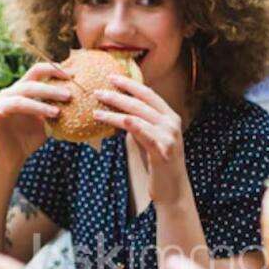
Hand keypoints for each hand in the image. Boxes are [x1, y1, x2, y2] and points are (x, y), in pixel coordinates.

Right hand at [0, 62, 70, 167]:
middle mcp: (12, 92)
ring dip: (38, 105)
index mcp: (25, 89)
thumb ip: (58, 109)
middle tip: (69, 96)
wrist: (14, 157)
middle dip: (51, 90)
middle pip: (31, 85)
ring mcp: (1, 104)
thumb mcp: (49, 122)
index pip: (38, 72)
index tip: (73, 75)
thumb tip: (84, 100)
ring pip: (19, 100)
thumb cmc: (32, 137)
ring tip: (57, 112)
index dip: (53, 70)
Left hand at [93, 75, 189, 205]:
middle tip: (98, 90)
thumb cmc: (157, 165)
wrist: (172, 191)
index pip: (148, 94)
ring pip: (139, 116)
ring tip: (96, 109)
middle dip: (118, 94)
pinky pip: (144, 133)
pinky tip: (119, 119)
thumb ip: (139, 124)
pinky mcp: (163, 150)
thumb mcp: (148, 139)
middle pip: (141, 102)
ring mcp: (169, 136)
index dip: (130, 84)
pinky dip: (131, 124)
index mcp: (170, 116)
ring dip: (115, 111)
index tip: (111, 77)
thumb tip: (117, 113)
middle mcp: (172, 122)